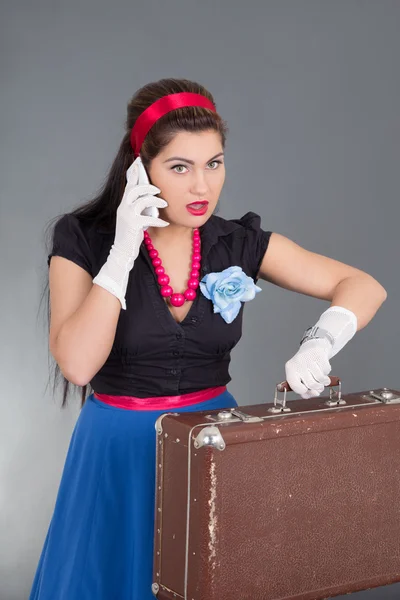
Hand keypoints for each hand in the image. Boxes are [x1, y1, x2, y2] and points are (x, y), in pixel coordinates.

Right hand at [93, 157, 168, 308]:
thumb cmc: (130, 236)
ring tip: (164, 203)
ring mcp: (127, 216)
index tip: (139, 163)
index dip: (134, 173)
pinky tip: (165, 223)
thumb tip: (150, 198)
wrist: (122, 252)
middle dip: (148, 185)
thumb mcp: (132, 218)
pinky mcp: (133, 225)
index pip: (129, 184)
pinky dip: (159, 219)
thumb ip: (138, 208)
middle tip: (158, 189)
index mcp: (123, 204)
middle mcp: (123, 207)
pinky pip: (149, 218)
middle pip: (135, 188)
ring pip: (142, 199)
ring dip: (156, 200)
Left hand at [284, 338, 331, 398]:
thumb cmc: (305, 366)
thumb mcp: (300, 377)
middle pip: (311, 384)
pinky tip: (323, 368)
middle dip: (318, 388)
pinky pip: (326, 371)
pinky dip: (327, 373)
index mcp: (290, 369)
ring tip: (322, 379)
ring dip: (324, 382)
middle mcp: (298, 363)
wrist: (312, 347)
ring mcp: (309, 358)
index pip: (296, 387)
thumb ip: (305, 390)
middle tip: (319, 386)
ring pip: (320, 378)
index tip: (308, 390)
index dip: (304, 392)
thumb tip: (314, 394)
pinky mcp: (319, 355)